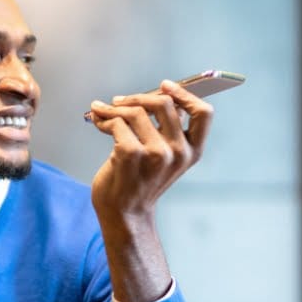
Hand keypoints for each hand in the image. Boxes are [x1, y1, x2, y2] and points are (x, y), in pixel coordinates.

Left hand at [84, 79, 213, 301]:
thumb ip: (164, 130)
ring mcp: (156, 153)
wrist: (124, 215)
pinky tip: (98, 123)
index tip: (165, 85)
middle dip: (137, 97)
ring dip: (114, 109)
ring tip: (102, 112)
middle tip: (119, 100)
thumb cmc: (139, 183)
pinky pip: (116, 122)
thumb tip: (152, 94)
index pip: (203, 114)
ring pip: (135, 111)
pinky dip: (103, 119)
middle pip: (164, 103)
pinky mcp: (131, 154)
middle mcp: (178, 152)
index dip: (185, 94)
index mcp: (191, 152)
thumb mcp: (162, 157)